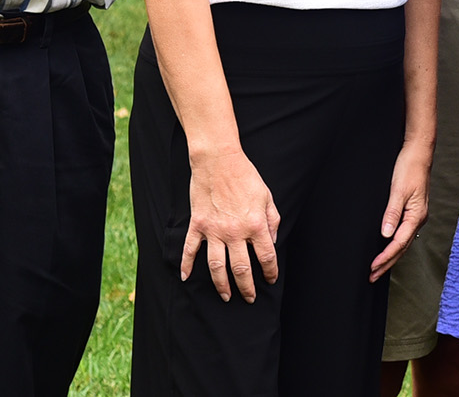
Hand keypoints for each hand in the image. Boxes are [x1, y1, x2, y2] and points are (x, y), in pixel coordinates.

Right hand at [184, 146, 281, 302]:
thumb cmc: (245, 176)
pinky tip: (185, 277)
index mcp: (255, 224)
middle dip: (246, 286)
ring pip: (216, 266)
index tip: (270, 279)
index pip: (266, 256)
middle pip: (241, 268)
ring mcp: (213, 230)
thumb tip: (272, 241)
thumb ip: (272, 220)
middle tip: (249, 297)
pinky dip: (186, 265)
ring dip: (221, 284)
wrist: (219, 161)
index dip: (270, 271)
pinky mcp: (197, 225)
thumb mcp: (267, 196)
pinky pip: (190, 250)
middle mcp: (235, 231)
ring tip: (226, 296)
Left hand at [369, 138, 431, 281]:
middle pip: (402, 248)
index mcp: (416, 215)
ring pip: (404, 243)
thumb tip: (386, 234)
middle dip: (387, 263)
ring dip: (391, 256)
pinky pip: (404, 234)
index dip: (386, 256)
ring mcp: (417, 215)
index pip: (399, 243)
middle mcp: (418, 218)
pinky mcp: (413, 211)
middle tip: (372, 276)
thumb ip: (392, 213)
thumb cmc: (410, 168)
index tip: (373, 267)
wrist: (418, 153)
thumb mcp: (398, 190)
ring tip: (378, 268)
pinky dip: (395, 245)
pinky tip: (388, 247)